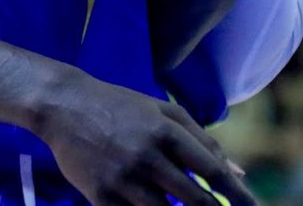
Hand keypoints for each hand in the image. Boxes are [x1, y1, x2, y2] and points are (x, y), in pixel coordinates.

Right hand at [39, 72, 252, 205]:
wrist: (66, 107)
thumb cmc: (122, 107)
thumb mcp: (164, 113)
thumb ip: (203, 140)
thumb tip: (237, 172)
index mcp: (166, 132)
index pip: (211, 170)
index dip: (236, 194)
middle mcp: (147, 157)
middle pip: (193, 200)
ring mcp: (122, 180)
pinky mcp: (100, 197)